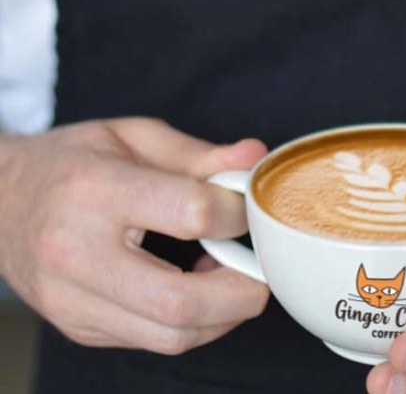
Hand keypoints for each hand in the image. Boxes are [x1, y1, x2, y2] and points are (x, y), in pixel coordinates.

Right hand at [0, 118, 269, 353]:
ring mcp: (73, 301)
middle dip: (241, 292)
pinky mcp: (78, 327)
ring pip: (169, 335)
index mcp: (96, 190)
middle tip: (263, 269)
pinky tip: (199, 287)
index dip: (237, 213)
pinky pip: (151, 340)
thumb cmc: (71, 162)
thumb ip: (198, 153)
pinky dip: (192, 322)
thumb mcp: (132, 137)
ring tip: (233, 277)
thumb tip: (254, 157)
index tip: (248, 208)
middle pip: (179, 300)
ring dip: (221, 315)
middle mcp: (78, 252)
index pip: (190, 213)